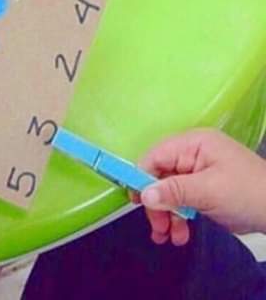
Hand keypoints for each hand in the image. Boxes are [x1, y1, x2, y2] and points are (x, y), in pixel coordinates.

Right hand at [135, 128, 265, 245]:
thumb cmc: (247, 194)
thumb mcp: (208, 191)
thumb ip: (173, 191)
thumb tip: (142, 194)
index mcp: (193, 143)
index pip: (155, 156)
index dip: (141, 177)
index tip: (135, 202)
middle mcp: (193, 154)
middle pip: (160, 176)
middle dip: (157, 204)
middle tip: (158, 229)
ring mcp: (199, 172)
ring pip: (170, 191)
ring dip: (166, 215)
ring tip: (168, 238)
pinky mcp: (205, 189)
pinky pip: (183, 200)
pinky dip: (179, 218)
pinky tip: (180, 235)